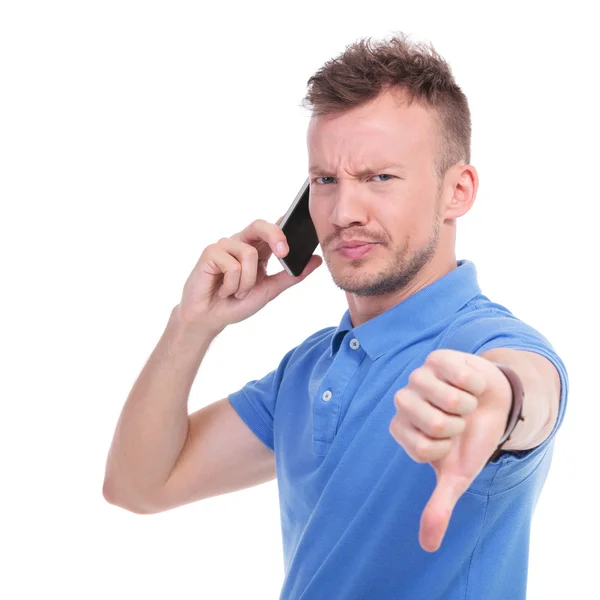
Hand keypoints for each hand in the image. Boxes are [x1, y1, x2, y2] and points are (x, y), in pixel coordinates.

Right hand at [177, 218, 321, 330]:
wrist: (209, 319)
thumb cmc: (236, 303)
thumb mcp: (269, 290)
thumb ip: (291, 276)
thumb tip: (316, 260)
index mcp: (258, 249)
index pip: (273, 228)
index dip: (285, 225)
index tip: (302, 230)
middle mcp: (241, 243)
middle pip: (260, 225)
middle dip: (275, 235)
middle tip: (283, 253)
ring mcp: (224, 246)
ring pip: (249, 253)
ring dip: (247, 281)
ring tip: (238, 292)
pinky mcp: (210, 253)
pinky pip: (231, 265)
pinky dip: (232, 284)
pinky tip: (224, 291)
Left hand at [389, 349, 511, 551]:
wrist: (492, 404)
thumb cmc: (469, 439)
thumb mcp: (456, 474)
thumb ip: (439, 506)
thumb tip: (427, 546)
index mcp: (400, 429)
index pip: (423, 448)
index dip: (446, 448)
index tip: (449, 442)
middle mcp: (403, 401)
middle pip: (432, 423)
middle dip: (457, 426)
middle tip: (457, 421)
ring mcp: (418, 377)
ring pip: (448, 399)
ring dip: (467, 405)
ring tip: (463, 403)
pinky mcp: (436, 358)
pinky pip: (460, 375)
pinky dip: (474, 384)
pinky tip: (469, 384)